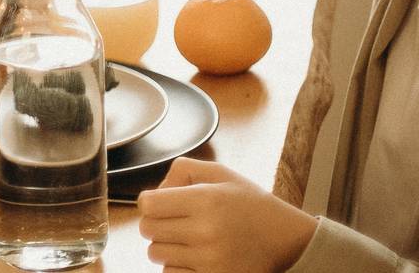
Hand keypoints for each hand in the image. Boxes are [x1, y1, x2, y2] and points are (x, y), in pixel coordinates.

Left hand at [136, 158, 316, 271]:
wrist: (287, 240)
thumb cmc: (251, 205)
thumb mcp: (221, 174)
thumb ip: (182, 170)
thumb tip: (156, 190)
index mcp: (205, 201)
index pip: (148, 204)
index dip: (150, 202)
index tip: (161, 203)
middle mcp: (206, 232)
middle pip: (147, 229)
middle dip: (155, 223)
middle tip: (174, 221)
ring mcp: (210, 260)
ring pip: (155, 254)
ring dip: (164, 245)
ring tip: (185, 239)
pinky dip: (176, 265)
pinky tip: (192, 256)